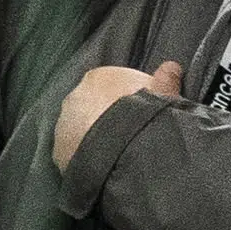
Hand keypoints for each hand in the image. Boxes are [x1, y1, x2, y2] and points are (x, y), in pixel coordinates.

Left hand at [53, 59, 182, 170]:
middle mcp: (74, 96)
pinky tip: (106, 162)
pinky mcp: (58, 149)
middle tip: (131, 131)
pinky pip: (76, 149)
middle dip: (109, 114)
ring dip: (96, 135)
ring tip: (120, 150)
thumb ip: (166, 80)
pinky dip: (88, 153)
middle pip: (94, 104)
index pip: (114, 83)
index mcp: (98, 77)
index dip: (131, 97)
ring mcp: (63, 123)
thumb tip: (172, 67)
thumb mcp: (164, 96)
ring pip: (82, 127)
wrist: (121, 154)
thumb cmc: (144, 117)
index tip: (145, 111)